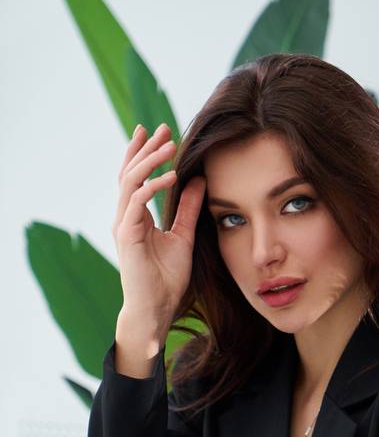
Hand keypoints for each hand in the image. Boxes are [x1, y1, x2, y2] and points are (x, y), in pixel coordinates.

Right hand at [112, 121, 206, 334]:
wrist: (156, 308)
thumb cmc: (167, 279)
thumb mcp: (183, 236)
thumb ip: (187, 209)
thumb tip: (197, 181)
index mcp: (135, 216)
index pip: (136, 177)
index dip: (144, 153)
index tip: (158, 133)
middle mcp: (125, 217)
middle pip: (129, 172)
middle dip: (145, 148)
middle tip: (163, 128)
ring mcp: (123, 224)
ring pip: (131, 181)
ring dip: (150, 160)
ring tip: (169, 146)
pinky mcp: (127, 235)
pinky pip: (137, 201)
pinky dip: (153, 186)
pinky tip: (171, 177)